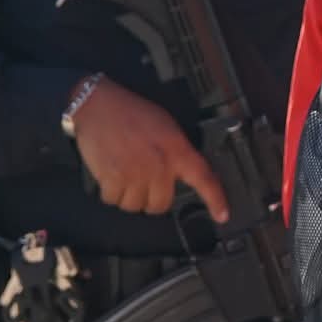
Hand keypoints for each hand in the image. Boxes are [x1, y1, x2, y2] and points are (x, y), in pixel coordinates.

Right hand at [68, 77, 229, 221]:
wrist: (99, 105)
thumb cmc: (132, 112)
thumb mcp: (166, 126)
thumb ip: (175, 152)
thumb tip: (178, 174)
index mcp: (177, 149)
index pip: (204, 178)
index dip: (215, 200)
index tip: (222, 215)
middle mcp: (160, 165)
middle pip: (161, 204)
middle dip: (151, 197)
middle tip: (143, 181)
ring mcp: (136, 174)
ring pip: (135, 206)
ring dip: (128, 196)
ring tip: (125, 174)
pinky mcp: (113, 178)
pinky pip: (114, 200)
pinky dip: (110, 192)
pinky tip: (110, 174)